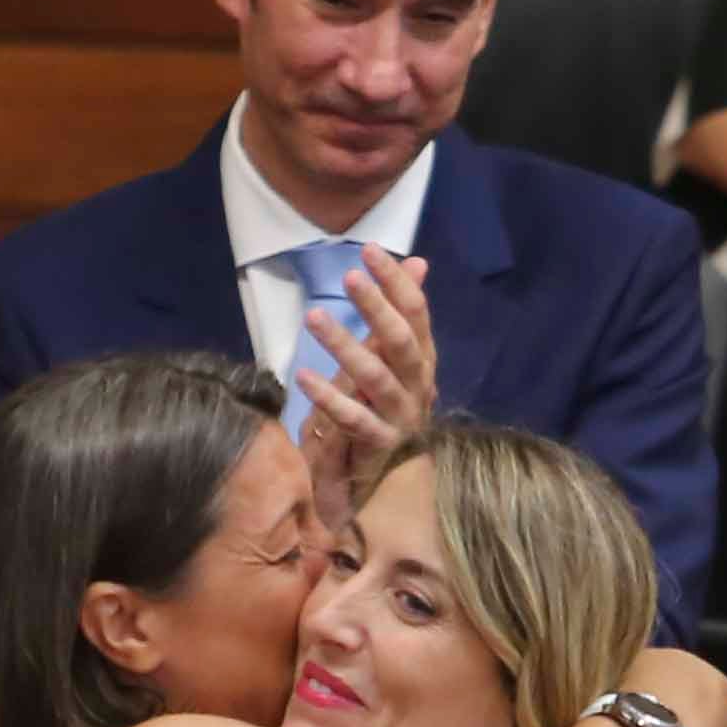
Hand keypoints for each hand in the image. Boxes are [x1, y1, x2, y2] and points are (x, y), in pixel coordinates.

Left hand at [292, 248, 438, 486]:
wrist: (394, 475)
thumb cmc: (387, 405)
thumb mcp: (392, 355)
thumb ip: (400, 313)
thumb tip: (417, 262)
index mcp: (422, 358)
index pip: (415, 313)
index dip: (395, 281)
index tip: (369, 251)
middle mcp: (418, 384)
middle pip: (400, 340)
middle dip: (377, 307)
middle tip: (349, 277)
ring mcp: (401, 415)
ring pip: (376, 376)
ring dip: (345, 345)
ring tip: (313, 317)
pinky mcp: (381, 443)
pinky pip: (355, 419)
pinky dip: (329, 398)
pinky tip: (305, 376)